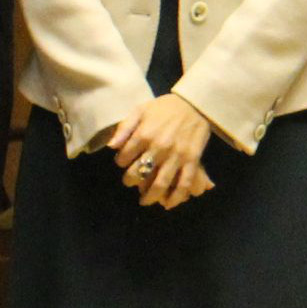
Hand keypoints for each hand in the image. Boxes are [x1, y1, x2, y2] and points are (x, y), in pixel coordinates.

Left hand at [111, 94, 215, 208]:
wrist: (195, 104)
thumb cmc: (165, 107)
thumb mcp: (141, 110)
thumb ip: (124, 127)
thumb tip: (111, 146)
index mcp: (144, 135)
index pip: (124, 158)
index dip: (121, 162)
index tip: (123, 162)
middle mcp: (159, 148)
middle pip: (139, 174)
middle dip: (131, 181)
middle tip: (131, 181)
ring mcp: (176, 156)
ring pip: (161, 184)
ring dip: (150, 197)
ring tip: (145, 200)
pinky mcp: (191, 160)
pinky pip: (184, 183)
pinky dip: (176, 197)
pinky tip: (168, 203)